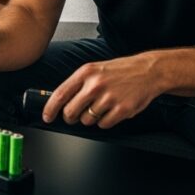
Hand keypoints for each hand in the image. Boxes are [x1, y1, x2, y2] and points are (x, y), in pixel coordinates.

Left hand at [43, 53, 161, 128]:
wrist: (148, 71)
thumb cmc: (120, 71)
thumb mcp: (95, 70)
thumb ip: (78, 84)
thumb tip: (61, 101)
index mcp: (86, 73)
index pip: (60, 94)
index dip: (50, 109)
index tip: (47, 117)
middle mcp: (95, 85)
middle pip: (70, 112)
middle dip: (70, 117)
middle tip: (74, 116)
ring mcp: (109, 98)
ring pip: (87, 120)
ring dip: (90, 118)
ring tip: (101, 107)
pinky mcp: (122, 110)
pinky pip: (103, 125)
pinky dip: (105, 121)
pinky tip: (111, 111)